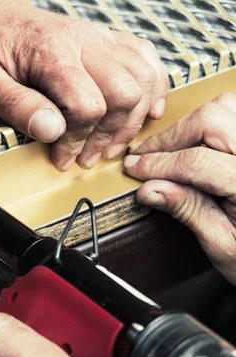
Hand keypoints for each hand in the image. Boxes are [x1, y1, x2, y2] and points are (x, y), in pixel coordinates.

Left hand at [0, 0, 168, 170]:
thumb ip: (16, 105)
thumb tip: (52, 131)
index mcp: (50, 53)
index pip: (87, 105)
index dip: (78, 139)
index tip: (61, 157)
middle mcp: (82, 41)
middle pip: (125, 92)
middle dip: (109, 134)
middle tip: (85, 157)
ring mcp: (96, 37)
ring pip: (141, 77)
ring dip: (132, 118)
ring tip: (110, 145)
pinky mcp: (102, 38)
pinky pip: (143, 57)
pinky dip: (153, 86)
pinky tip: (146, 109)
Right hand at [123, 93, 235, 283]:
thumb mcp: (222, 245)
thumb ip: (187, 210)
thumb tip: (149, 189)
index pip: (196, 161)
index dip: (158, 163)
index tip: (135, 168)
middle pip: (211, 119)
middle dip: (171, 137)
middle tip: (145, 155)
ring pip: (226, 107)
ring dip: (192, 124)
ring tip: (171, 147)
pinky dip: (214, 121)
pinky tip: (197, 142)